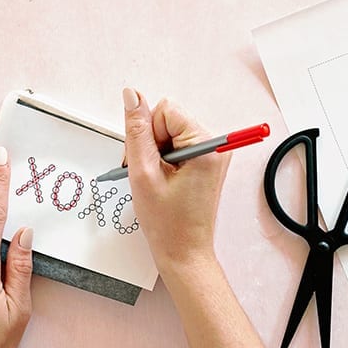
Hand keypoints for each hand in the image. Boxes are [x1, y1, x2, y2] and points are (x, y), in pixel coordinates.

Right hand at [121, 88, 229, 277]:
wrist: (183, 253)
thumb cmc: (167, 223)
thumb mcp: (143, 173)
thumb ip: (136, 131)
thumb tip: (132, 95)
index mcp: (207, 146)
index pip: (166, 110)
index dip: (148, 134)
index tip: (150, 162)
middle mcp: (216, 145)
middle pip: (169, 119)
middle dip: (151, 143)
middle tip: (150, 174)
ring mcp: (212, 153)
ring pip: (169, 132)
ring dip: (155, 153)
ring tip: (156, 181)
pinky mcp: (207, 161)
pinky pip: (177, 145)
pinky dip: (163, 160)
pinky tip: (163, 181)